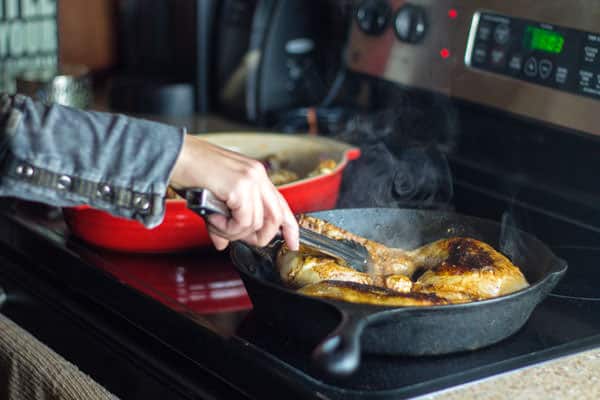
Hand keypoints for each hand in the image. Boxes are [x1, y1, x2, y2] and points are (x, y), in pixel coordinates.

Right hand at [170, 135, 298, 250]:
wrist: (174, 155)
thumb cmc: (190, 171)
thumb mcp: (215, 197)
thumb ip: (225, 220)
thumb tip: (223, 243)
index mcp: (255, 174)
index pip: (281, 204)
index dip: (290, 227)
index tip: (292, 243)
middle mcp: (257, 175)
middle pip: (276, 217)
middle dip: (261, 236)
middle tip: (237, 238)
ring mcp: (250, 179)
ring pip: (256, 223)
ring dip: (234, 232)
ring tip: (215, 223)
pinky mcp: (239, 186)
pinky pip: (243, 221)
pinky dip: (227, 227)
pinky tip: (213, 218)